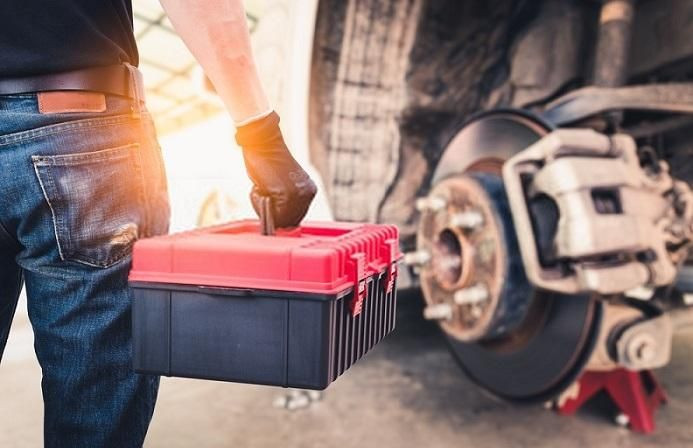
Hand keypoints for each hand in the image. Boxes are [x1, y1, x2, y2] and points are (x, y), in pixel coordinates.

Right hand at [235, 112, 316, 227]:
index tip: (269, 197)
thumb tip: (282, 224)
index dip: (278, 214)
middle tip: (264, 190)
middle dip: (272, 212)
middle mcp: (307, 194)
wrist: (263, 141)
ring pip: (278, 219)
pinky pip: (269, 212)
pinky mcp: (286, 194)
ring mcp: (298, 195)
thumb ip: (285, 202)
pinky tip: (259, 184)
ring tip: (262, 186)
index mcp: (309, 190)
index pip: (295, 217)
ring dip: (263, 206)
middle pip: (288, 222)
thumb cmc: (268, 161)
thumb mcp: (282, 184)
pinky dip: (257, 201)